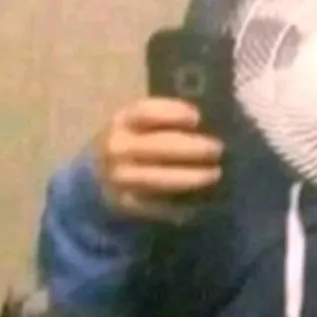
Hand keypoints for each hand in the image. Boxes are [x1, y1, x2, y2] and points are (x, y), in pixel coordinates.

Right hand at [96, 97, 223, 223]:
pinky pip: (157, 204)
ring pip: (159, 178)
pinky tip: (200, 199)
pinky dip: (180, 203)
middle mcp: (116, 147)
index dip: (173, 113)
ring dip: (191, 176)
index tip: (197, 117)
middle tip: (218, 149)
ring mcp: (119, 177)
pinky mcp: (125, 204)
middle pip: (159, 145)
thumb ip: (165, 120)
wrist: (98, 176)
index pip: (146, 112)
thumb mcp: (139, 124)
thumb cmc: (132, 141)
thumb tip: (208, 121)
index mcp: (121, 121)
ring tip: (215, 173)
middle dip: (193, 148)